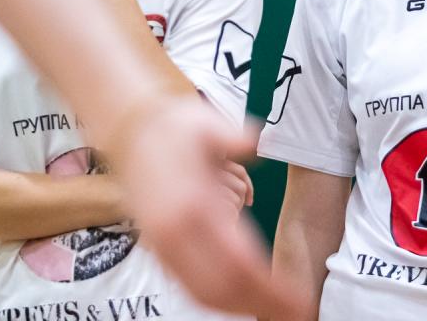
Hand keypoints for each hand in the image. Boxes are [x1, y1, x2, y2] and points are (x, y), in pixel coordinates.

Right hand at [119, 96, 299, 317]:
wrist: (128, 129)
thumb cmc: (172, 127)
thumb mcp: (206, 124)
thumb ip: (236, 139)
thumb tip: (262, 143)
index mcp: (193, 206)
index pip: (239, 263)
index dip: (270, 288)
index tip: (298, 298)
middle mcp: (174, 233)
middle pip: (223, 288)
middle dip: (261, 304)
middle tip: (295, 311)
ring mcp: (162, 244)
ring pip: (202, 294)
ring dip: (238, 306)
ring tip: (272, 308)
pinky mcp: (156, 247)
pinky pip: (187, 285)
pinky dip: (215, 299)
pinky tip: (238, 298)